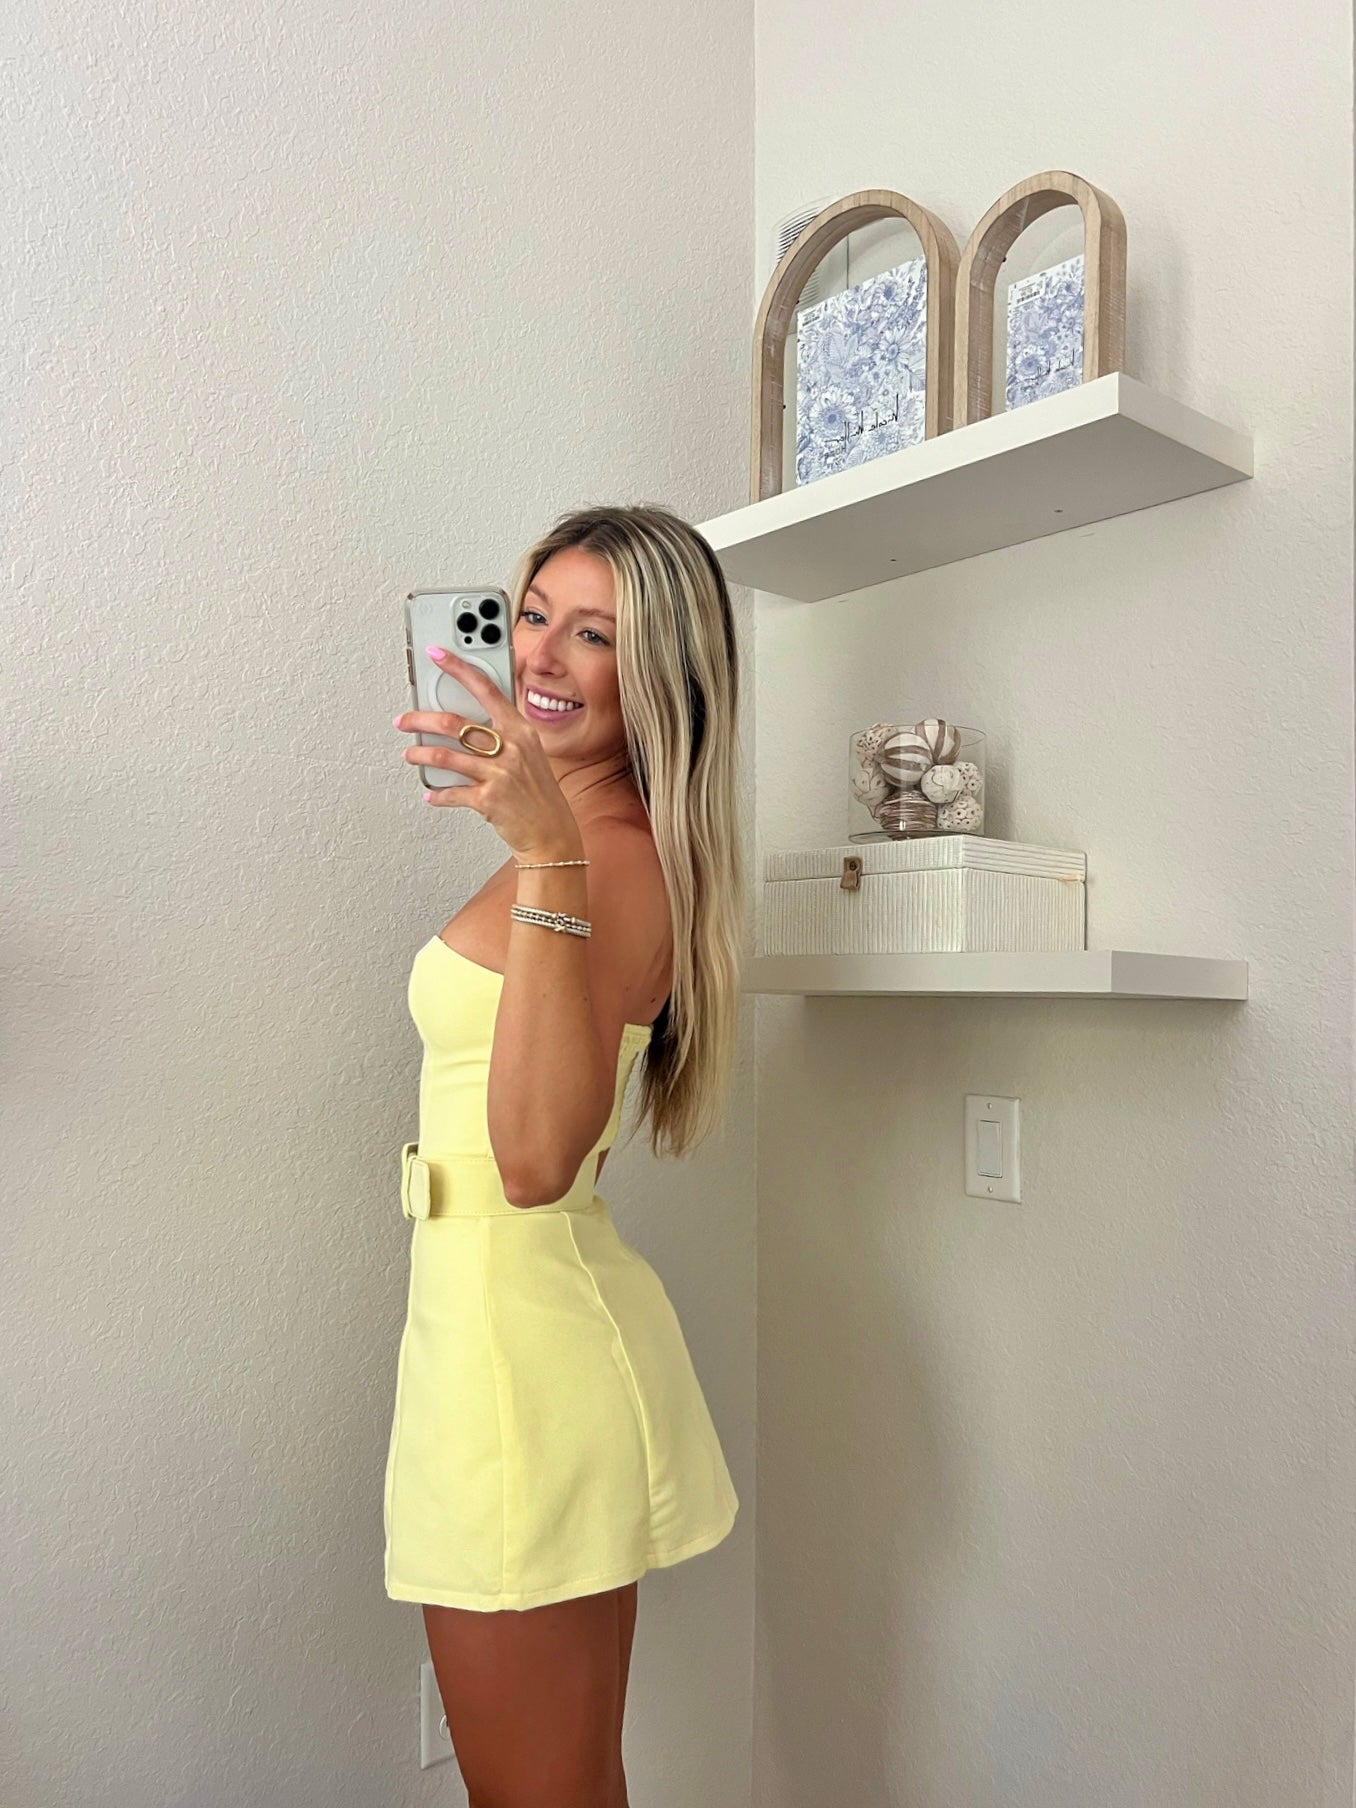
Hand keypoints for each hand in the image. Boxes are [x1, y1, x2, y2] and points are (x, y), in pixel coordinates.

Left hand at [393, 646, 582, 860]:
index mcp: (520, 730)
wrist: (552, 833)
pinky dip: (437, 794)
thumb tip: (466, 722)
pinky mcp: (489, 800)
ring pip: (444, 756)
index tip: (437, 655)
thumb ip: (504, 734)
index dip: (459, 668)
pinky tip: (430, 794)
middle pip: (454, 723)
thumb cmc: (538, 793)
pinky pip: (451, 793)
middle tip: (404, 719)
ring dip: (420, 754)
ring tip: (411, 754)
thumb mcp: (530, 754)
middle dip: (420, 718)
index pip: (486, 689)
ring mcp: (500, 774)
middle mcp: (511, 748)